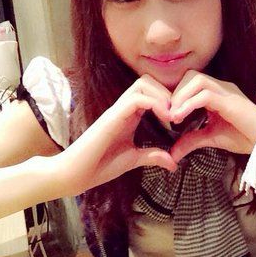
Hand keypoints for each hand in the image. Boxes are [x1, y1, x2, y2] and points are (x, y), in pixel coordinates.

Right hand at [52, 75, 177, 195]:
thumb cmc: (99, 166)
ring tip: (172, 116)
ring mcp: (116, 111)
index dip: (168, 98)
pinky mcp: (111, 118)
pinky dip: (154, 104)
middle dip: (167, 92)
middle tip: (178, 113)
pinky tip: (165, 119)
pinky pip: (136, 99)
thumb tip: (174, 163)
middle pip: (147, 81)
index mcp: (129, 115)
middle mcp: (123, 108)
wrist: (75, 175)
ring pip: (143, 84)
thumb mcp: (133, 159)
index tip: (180, 116)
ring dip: (162, 96)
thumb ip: (152, 156)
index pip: (150, 90)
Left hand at [168, 70, 255, 160]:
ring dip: (180, 97)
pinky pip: (205, 95)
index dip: (176, 94)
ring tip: (173, 116)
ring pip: (197, 80)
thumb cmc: (244, 137)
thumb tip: (172, 153)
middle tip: (168, 114)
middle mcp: (222, 87)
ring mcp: (228, 92)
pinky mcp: (231, 102)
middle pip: (192, 75)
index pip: (191, 81)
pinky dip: (188, 105)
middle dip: (176, 92)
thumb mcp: (211, 138)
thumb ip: (192, 141)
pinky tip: (180, 118)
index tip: (167, 115)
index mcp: (218, 92)